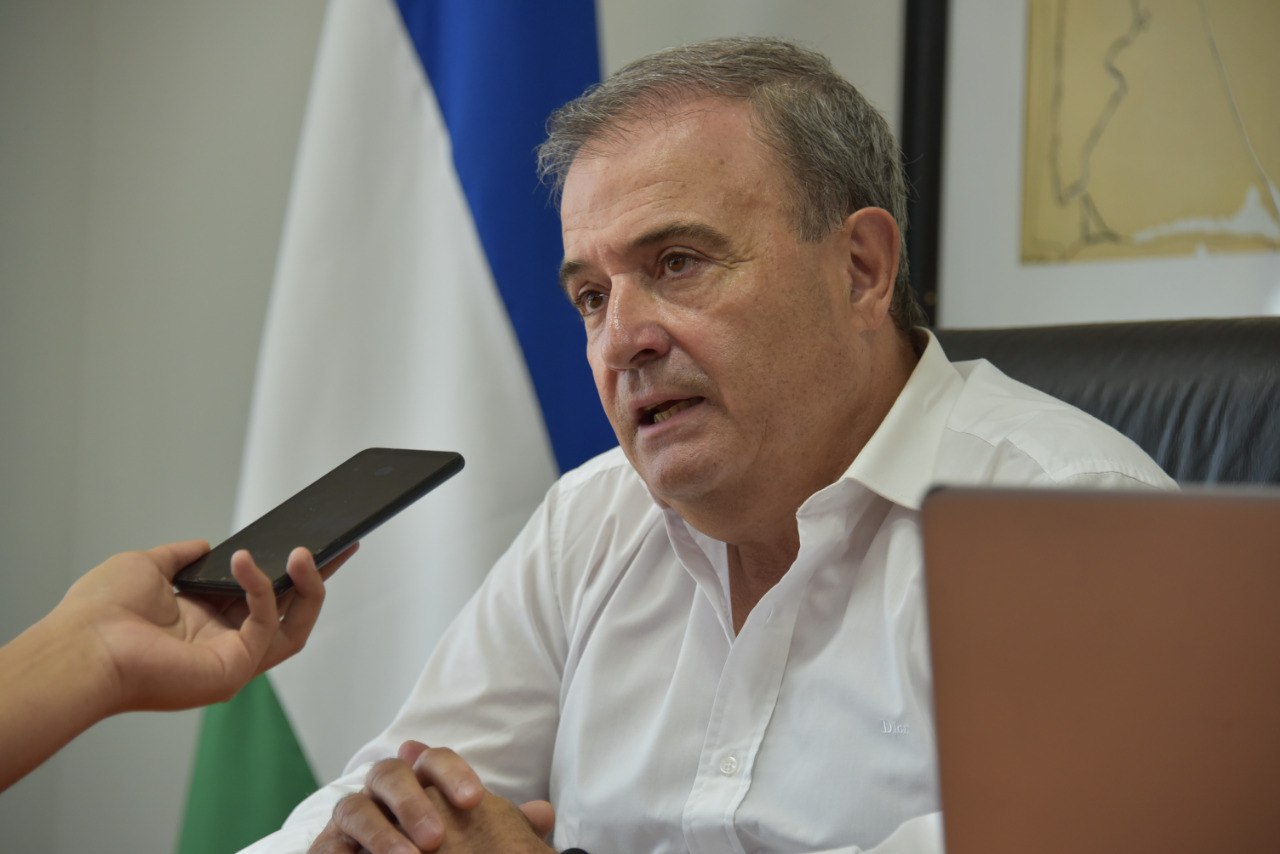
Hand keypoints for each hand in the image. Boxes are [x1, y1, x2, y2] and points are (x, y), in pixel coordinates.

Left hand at [55, 538, 353, 713]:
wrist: (81, 646)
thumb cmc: (100, 613)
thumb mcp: (148, 566)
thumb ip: (182, 556)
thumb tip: (205, 545)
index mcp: (205, 625)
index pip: (263, 598)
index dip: (290, 574)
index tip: (312, 546)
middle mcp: (224, 646)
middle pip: (292, 615)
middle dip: (318, 581)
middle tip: (339, 548)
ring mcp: (233, 663)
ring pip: (295, 627)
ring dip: (307, 587)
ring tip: (305, 551)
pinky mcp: (235, 669)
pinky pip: (265, 623)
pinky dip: (262, 588)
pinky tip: (246, 561)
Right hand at [309, 740, 553, 852]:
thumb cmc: (440, 850)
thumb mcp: (473, 839)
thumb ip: (504, 824)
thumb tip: (543, 813)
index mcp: (418, 780)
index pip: (434, 760)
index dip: (452, 773)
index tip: (474, 800)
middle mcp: (380, 790)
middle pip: (389, 774)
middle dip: (411, 803)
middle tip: (436, 839)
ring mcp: (349, 815)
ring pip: (354, 807)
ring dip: (379, 834)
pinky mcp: (325, 845)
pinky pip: (326, 844)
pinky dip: (343, 852)